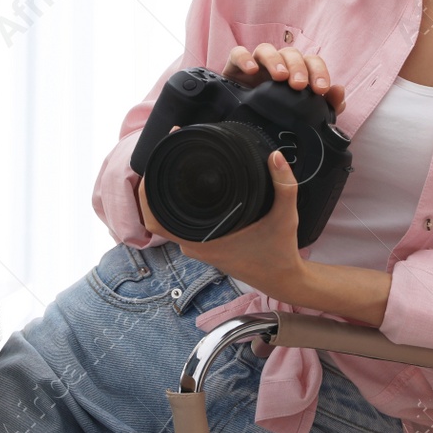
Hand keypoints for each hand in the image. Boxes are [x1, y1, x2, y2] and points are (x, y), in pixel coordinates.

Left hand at [138, 147, 308, 300]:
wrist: (282, 279)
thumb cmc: (280, 253)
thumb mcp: (286, 218)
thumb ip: (284, 186)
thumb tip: (275, 156)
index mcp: (202, 242)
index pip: (155, 218)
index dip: (147, 192)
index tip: (154, 164)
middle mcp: (194, 245)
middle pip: (156, 213)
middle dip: (155, 182)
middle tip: (164, 153)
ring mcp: (197, 245)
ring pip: (167, 217)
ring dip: (164, 193)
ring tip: (171, 162)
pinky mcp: (203, 244)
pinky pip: (179, 222)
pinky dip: (176, 203)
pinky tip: (185, 182)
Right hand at [224, 43, 345, 114]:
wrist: (241, 125)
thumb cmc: (274, 116)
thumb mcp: (302, 115)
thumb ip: (326, 106)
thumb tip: (340, 91)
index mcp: (296, 73)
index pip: (312, 62)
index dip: (319, 72)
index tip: (321, 90)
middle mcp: (278, 64)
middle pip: (291, 53)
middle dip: (298, 67)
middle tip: (299, 85)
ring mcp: (256, 64)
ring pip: (267, 50)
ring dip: (275, 61)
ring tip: (279, 77)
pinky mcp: (234, 66)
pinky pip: (238, 53)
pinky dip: (245, 58)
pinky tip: (250, 70)